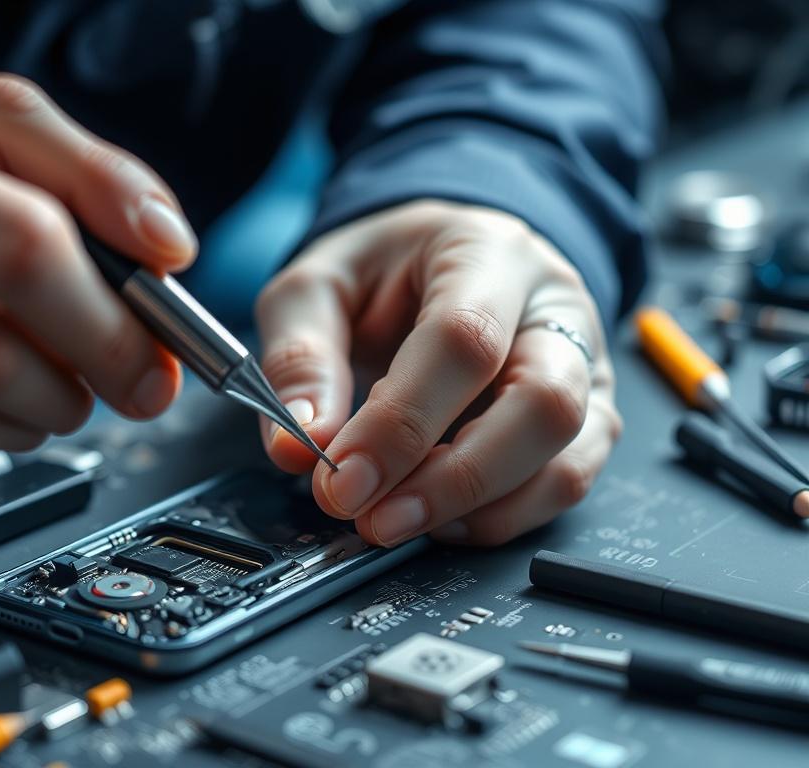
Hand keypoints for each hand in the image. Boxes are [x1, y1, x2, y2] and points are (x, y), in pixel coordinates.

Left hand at [256, 201, 620, 546]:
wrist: (439, 262)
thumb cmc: (384, 273)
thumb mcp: (317, 285)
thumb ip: (301, 357)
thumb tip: (299, 446)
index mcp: (487, 253)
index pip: (464, 342)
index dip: (401, 424)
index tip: (344, 480)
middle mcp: (556, 308)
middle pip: (542, 406)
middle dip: (451, 481)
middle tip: (373, 519)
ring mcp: (583, 367)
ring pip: (566, 457)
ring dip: (476, 509)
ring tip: (396, 519)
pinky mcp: (588, 418)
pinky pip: (566, 484)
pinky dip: (499, 518)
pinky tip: (439, 519)